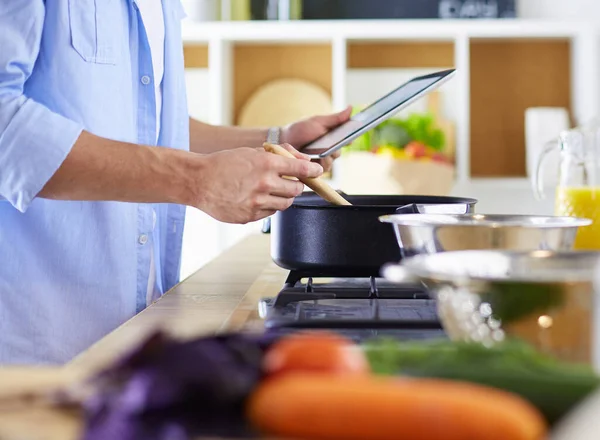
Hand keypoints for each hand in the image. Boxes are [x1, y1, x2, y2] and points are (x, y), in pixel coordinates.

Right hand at [193, 146, 322, 223]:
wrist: (198, 181)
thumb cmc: (224, 163)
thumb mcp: (252, 151)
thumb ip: (280, 154)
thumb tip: (304, 160)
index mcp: (266, 164)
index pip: (301, 169)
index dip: (313, 171)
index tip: (318, 172)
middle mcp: (264, 184)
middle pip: (296, 189)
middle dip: (296, 185)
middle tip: (290, 181)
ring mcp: (257, 202)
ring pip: (286, 203)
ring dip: (284, 196)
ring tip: (271, 189)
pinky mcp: (250, 216)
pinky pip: (270, 212)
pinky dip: (269, 206)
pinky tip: (257, 198)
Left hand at [281, 106, 351, 171]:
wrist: (284, 140)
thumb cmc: (301, 129)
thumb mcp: (318, 121)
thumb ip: (335, 118)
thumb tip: (350, 108)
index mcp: (333, 137)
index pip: (347, 139)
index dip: (350, 138)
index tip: (350, 138)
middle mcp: (330, 150)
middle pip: (338, 152)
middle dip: (333, 148)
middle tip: (329, 144)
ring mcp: (323, 160)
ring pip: (330, 161)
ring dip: (324, 156)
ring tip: (317, 150)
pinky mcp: (316, 169)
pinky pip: (322, 169)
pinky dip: (317, 163)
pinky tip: (311, 157)